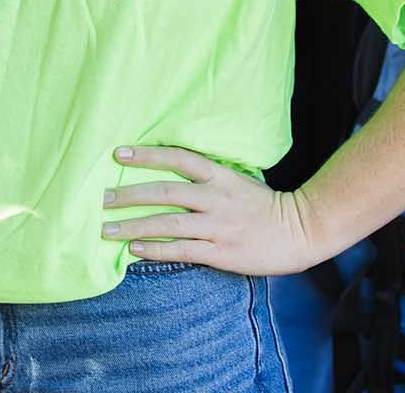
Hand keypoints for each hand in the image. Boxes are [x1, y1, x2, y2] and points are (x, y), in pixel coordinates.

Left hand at [99, 145, 322, 276]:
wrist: (301, 231)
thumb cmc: (264, 205)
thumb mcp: (237, 180)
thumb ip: (207, 177)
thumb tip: (170, 173)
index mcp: (219, 175)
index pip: (177, 158)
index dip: (147, 155)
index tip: (118, 153)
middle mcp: (216, 198)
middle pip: (164, 192)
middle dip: (129, 194)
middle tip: (103, 198)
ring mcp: (218, 225)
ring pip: (167, 223)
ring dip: (134, 226)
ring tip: (107, 229)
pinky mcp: (220, 251)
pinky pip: (181, 250)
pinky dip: (155, 249)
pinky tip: (134, 249)